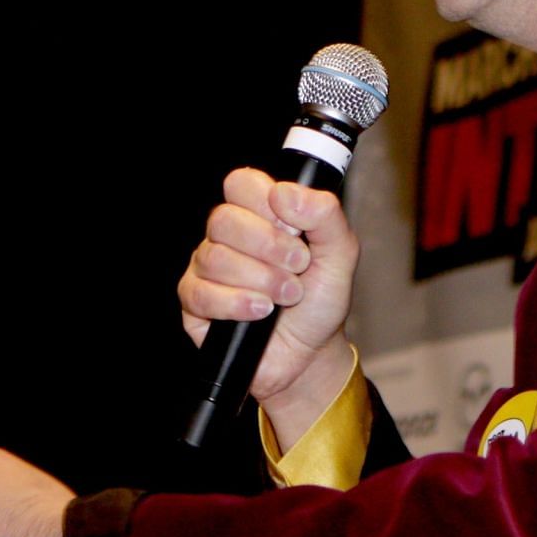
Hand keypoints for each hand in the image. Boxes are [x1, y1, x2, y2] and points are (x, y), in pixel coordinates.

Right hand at [177, 167, 358, 428]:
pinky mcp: (195, 302)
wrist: (310, 354)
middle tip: (298, 267)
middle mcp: (229, 236)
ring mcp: (207, 267)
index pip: (241, 183)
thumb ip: (324, 214)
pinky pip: (201, 293)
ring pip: (214, 257)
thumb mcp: (340, 254)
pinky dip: (237, 304)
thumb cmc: (320, 301)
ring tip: (287, 295)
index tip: (294, 228)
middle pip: (223, 219)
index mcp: (260, 214)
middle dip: (268, 246)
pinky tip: (261, 312)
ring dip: (261, 280)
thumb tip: (284, 192)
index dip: (265, 202)